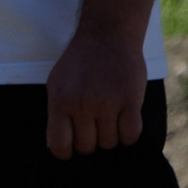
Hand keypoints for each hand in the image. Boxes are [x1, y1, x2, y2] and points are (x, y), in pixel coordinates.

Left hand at [44, 27, 145, 158]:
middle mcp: (82, 104)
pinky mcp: (130, 100)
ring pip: (109, 143)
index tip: (72, 145)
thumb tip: (60, 145)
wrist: (107, 35)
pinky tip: (125, 120)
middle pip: (87, 147)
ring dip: (110, 136)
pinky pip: (131, 135)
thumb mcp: (57, 84)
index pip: (59, 145)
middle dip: (90, 141)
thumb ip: (57, 113)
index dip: (66, 151)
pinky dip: (128, 134)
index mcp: (60, 101)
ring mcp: (107, 103)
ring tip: (110, 118)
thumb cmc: (80, 63)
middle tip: (94, 126)